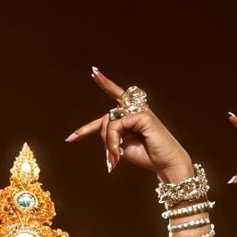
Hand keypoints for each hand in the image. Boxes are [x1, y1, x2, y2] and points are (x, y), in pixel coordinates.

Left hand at [66, 69, 191, 181]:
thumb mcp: (121, 145)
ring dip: (108, 142)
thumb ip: (110, 133)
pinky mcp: (143, 115)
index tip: (94, 73)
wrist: (164, 163)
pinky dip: (113, 141)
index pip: (117, 96)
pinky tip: (118, 153)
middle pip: (105, 117)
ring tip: (114, 157)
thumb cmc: (145, 155)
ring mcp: (140, 111)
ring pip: (109, 123)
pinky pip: (116, 126)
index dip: (106, 84)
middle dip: (87, 129)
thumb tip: (103, 125)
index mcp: (132, 114)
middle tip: (72, 138)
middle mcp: (136, 109)